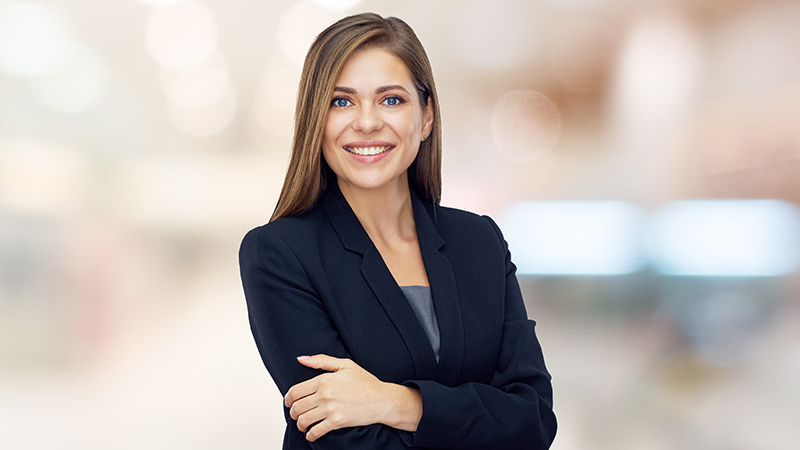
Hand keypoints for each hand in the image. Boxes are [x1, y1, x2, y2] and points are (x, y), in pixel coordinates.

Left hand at [284, 354, 421, 441]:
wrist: (382, 400)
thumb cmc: (366, 382)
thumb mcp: (345, 365)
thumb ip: (321, 360)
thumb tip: (301, 358)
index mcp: (324, 380)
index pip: (295, 391)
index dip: (288, 398)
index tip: (288, 402)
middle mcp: (324, 394)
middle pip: (297, 407)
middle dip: (293, 412)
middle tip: (296, 414)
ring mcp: (330, 409)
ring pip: (303, 420)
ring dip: (299, 424)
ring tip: (302, 425)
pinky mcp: (336, 422)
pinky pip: (315, 431)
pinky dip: (310, 434)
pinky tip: (311, 433)